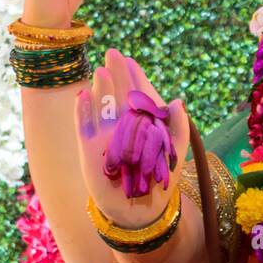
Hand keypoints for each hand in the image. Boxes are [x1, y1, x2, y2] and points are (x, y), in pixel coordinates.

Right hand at [76, 50, 188, 229]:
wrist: (139, 208)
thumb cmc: (159, 180)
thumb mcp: (174, 152)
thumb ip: (179, 126)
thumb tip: (178, 100)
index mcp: (144, 123)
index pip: (140, 94)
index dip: (136, 77)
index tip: (132, 60)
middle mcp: (124, 125)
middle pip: (119, 94)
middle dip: (117, 73)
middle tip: (112, 53)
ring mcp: (106, 135)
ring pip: (102, 106)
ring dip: (102, 89)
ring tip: (102, 72)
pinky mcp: (90, 147)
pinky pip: (84, 125)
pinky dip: (83, 111)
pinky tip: (83, 95)